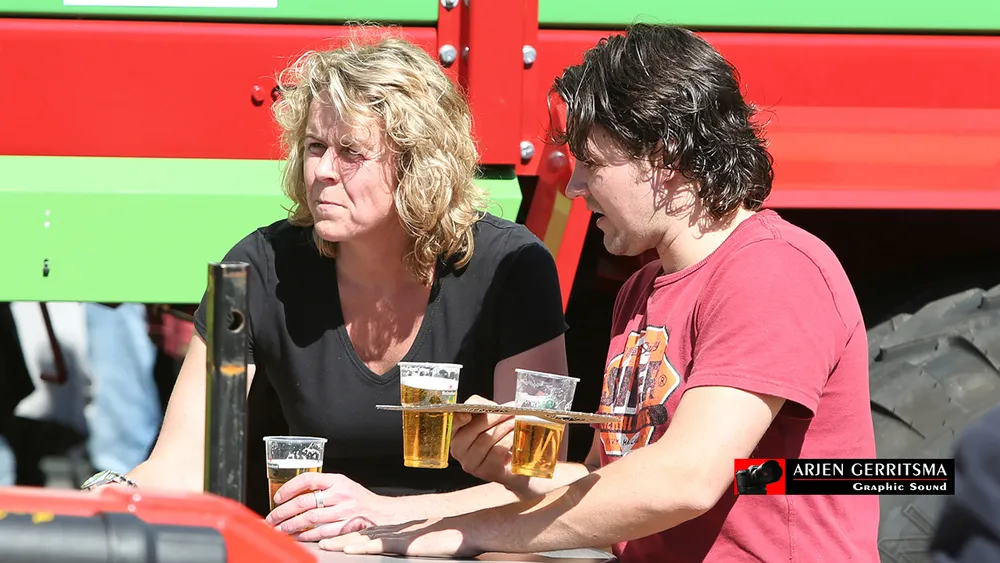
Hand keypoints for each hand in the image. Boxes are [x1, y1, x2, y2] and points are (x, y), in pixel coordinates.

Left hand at [264, 472, 423, 540]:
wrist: (385, 513)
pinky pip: (321, 532)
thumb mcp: (344, 485)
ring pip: (310, 519)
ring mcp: (344, 511)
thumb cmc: (361, 500)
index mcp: (338, 480)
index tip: (278, 496)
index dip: (290, 487)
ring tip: (278, 530)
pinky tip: (296, 537)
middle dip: (284, 512)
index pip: (308, 478)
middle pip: (305, 502)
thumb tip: (295, 494)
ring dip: (291, 526)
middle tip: (271, 518)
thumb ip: (324, 487)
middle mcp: (340, 494)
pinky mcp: (346, 526)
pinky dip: (306, 536)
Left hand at [318, 517, 479, 557]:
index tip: (323, 536)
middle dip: (335, 537)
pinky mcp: (403, 543)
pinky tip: (349, 548)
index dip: (340, 534)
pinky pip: (379, 544)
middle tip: (319, 540)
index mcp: (389, 530)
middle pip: (355, 533)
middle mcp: (388, 530)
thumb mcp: (414, 540)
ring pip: (361, 537)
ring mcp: (395, 535)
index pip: (358, 531)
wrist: (461, 530)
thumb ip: (399, 543)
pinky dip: (362, 546)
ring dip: (340, 542)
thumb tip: (386, 547)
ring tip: (322, 545)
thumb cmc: (441, 536)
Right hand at [450, 395, 517, 485]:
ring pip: (486, 440)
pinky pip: (497, 451)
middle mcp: (458, 451)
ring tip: (515, 421)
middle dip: (494, 417)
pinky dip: (509, 440)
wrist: (514, 461)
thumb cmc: (499, 436)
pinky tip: (515, 435)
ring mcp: (471, 464)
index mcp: (455, 435)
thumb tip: (483, 404)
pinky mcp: (486, 472)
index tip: (468, 414)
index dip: (459, 419)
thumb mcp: (489, 418)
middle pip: (473, 430)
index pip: (452, 424)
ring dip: (504, 427)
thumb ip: (481, 407)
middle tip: (509, 411)